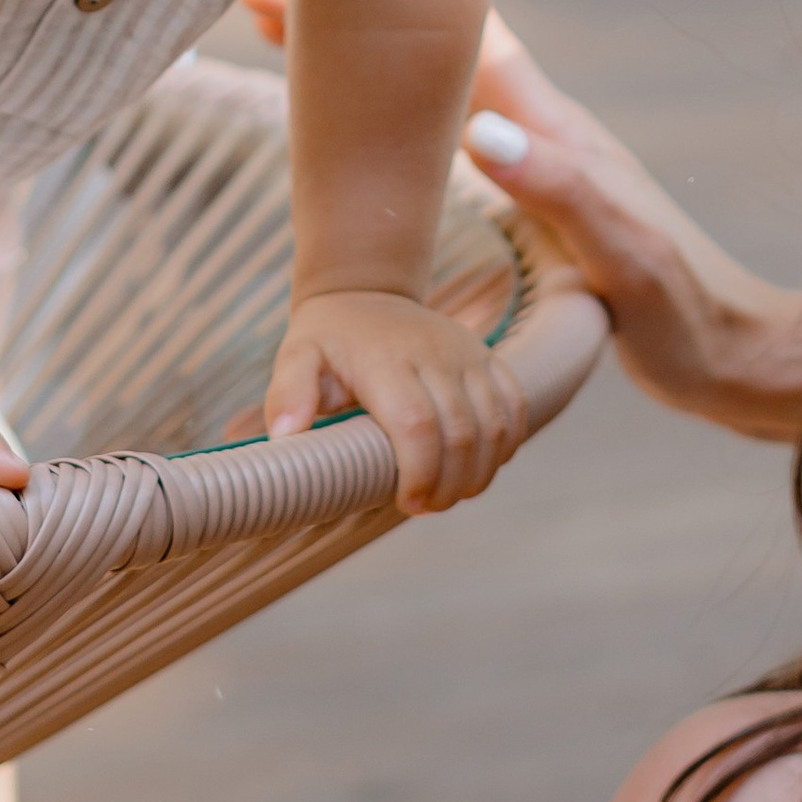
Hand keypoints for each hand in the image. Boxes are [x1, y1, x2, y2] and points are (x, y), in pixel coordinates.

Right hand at [241, 0, 801, 444]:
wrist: (738, 353)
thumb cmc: (686, 311)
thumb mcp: (623, 254)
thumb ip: (560, 188)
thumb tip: (479, 130)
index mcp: (552, 132)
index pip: (455, 43)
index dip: (377, 8)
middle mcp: (540, 129)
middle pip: (430, 49)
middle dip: (346, 20)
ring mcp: (535, 157)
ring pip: (432, 85)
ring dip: (362, 60)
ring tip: (284, 39)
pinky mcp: (533, 192)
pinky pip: (442, 129)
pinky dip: (390, 112)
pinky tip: (365, 127)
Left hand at [266, 287, 526, 514]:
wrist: (365, 294)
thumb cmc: (328, 339)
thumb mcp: (296, 356)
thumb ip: (288, 394)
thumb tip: (286, 435)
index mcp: (386, 360)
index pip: (417, 425)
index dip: (419, 474)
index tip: (406, 503)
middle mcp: (435, 353)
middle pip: (462, 433)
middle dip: (450, 485)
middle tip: (426, 507)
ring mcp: (467, 353)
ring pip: (495, 425)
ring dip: (480, 473)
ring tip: (451, 495)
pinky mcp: (487, 357)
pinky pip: (515, 405)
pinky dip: (507, 445)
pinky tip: (481, 468)